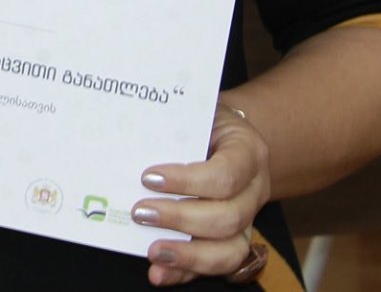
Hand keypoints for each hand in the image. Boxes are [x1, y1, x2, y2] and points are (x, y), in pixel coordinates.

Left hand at [133, 103, 272, 285]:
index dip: (188, 181)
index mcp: (248, 152)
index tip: (148, 178)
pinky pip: (216, 265)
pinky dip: (187, 272)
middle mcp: (253, 190)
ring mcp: (246, 219)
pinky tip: (159, 272)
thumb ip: (172, 120)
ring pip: (229, 250)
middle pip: (227, 217)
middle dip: (180, 218)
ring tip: (152, 251)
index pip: (225, 174)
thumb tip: (126, 129)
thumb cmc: (204, 119)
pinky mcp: (232, 240)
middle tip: (140, 212)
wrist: (226, 134)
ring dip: (188, 255)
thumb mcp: (195, 108)